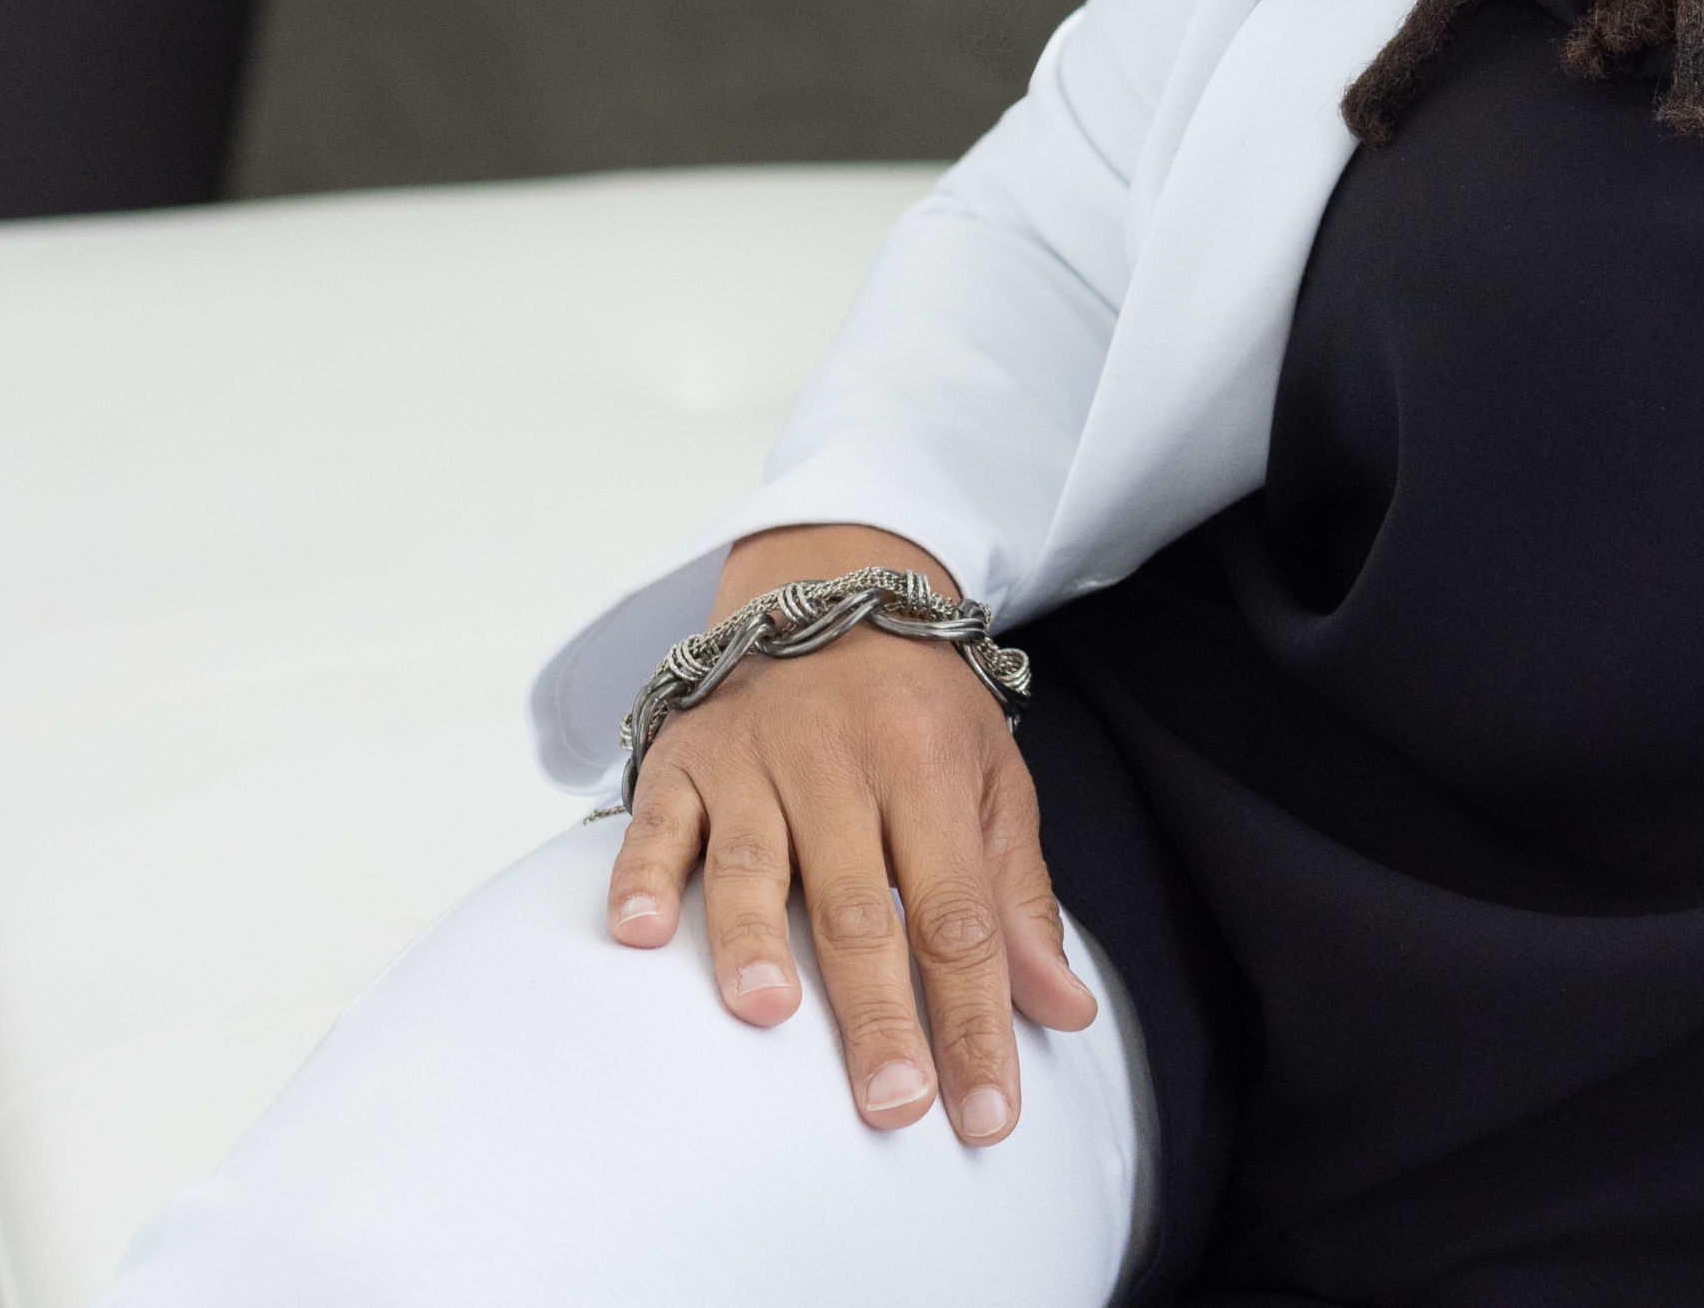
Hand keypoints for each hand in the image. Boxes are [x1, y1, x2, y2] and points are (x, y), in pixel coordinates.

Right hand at [602, 525, 1097, 1140]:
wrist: (835, 589)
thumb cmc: (921, 711)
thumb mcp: (991, 786)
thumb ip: (1019, 904)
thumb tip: (1064, 1012)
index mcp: (931, 773)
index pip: (960, 919)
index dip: (975, 1020)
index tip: (985, 1112)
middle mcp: (843, 765)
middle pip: (861, 908)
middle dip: (879, 1014)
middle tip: (893, 1105)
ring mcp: (756, 760)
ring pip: (754, 863)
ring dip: (754, 941)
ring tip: (769, 1015)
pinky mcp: (682, 760)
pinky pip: (656, 823)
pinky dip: (642, 876)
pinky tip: (638, 933)